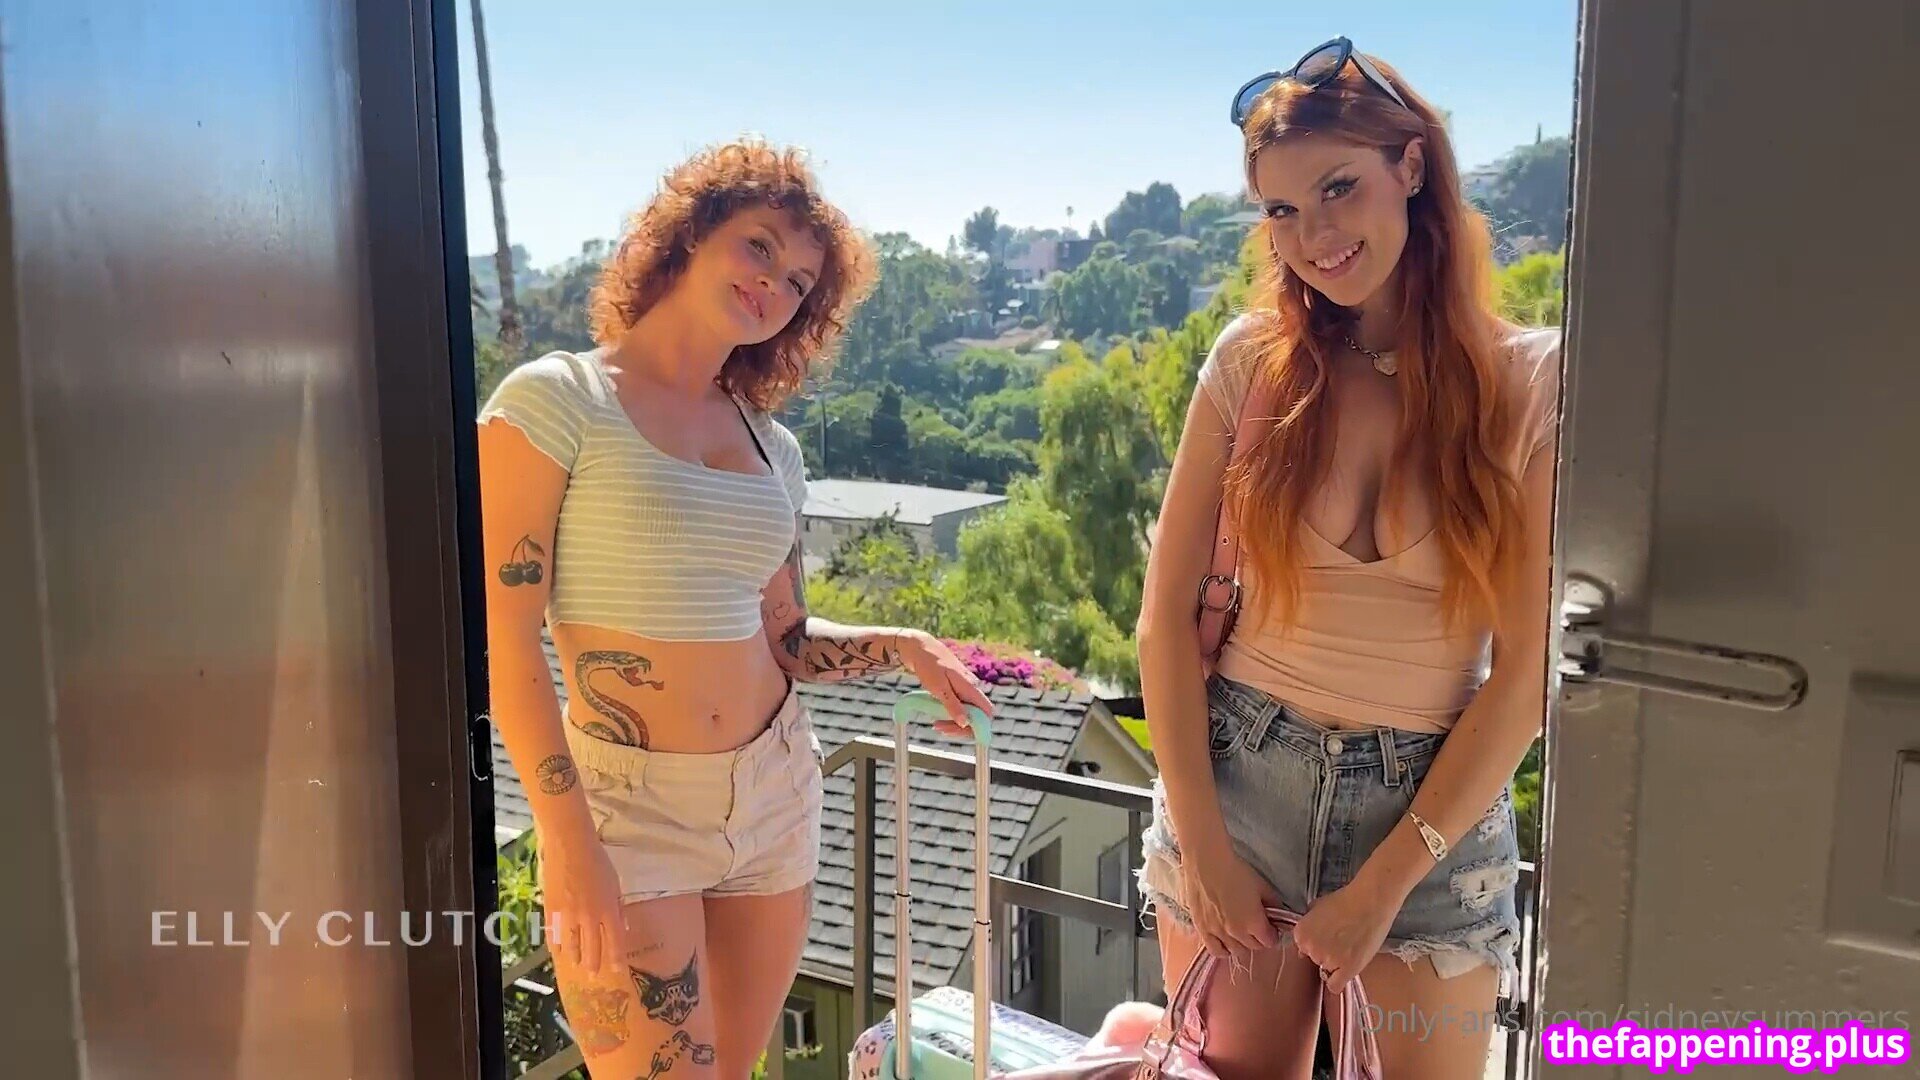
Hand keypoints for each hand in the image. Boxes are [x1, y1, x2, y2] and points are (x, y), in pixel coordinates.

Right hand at [537, 825, 626, 976]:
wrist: (570, 846)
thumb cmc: (597, 862)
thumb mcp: (615, 884)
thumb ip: (618, 908)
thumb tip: (623, 928)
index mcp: (609, 909)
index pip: (615, 942)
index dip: (616, 959)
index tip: (617, 971)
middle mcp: (590, 917)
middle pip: (592, 949)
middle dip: (594, 964)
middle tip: (594, 974)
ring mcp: (568, 915)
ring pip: (571, 947)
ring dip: (575, 958)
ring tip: (577, 964)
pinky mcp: (551, 910)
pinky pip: (554, 935)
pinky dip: (557, 946)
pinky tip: (559, 951)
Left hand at [894, 630, 995, 736]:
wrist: (921, 648)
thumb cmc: (929, 666)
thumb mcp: (939, 688)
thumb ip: (952, 705)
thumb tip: (965, 723)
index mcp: (971, 688)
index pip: (986, 714)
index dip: (977, 727)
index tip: (957, 731)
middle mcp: (972, 689)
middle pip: (978, 717)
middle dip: (961, 728)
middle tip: (940, 728)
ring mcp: (966, 689)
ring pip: (968, 713)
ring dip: (954, 723)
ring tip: (936, 725)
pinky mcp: (958, 689)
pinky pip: (960, 707)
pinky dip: (950, 715)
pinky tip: (936, 716)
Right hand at [1179, 839, 1280, 974]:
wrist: (1207, 863)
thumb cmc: (1236, 871)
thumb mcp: (1262, 886)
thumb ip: (1273, 905)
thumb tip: (1279, 917)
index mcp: (1254, 923)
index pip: (1270, 941)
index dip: (1272, 933)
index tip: (1270, 926)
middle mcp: (1237, 933)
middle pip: (1254, 947)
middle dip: (1258, 938)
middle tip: (1256, 926)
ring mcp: (1218, 934)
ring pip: (1236, 951)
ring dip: (1242, 944)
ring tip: (1240, 932)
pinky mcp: (1202, 930)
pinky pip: (1215, 950)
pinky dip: (1223, 949)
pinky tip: (1226, 941)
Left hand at [1291, 876, 1400, 992]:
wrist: (1370, 901)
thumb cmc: (1346, 900)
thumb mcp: (1317, 906)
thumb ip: (1308, 924)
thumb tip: (1306, 938)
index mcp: (1300, 934)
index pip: (1303, 949)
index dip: (1315, 944)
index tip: (1327, 939)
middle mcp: (1311, 949)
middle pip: (1315, 960)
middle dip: (1326, 952)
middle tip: (1341, 940)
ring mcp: (1328, 960)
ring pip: (1327, 971)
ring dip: (1336, 964)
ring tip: (1351, 946)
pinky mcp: (1347, 969)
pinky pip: (1335, 986)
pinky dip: (1338, 982)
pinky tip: (1345, 971)